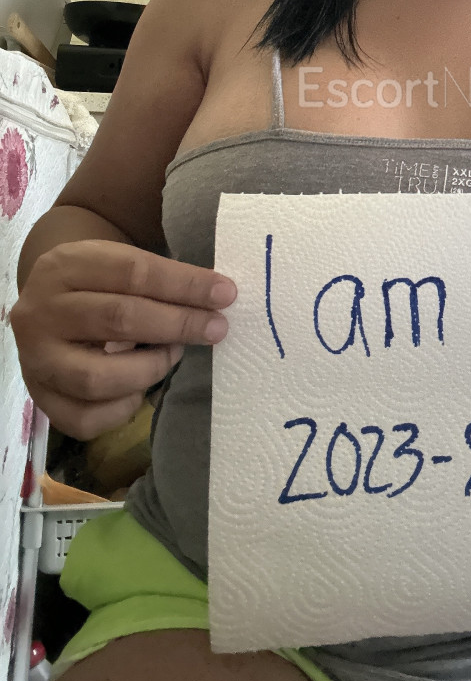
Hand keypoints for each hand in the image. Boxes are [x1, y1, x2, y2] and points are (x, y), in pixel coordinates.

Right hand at [11, 239, 235, 440]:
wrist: (46, 305)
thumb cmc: (98, 282)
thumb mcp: (117, 261)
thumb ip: (160, 276)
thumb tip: (218, 297)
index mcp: (63, 267)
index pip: (132, 272)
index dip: (184, 284)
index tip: (225, 293)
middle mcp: (40, 314)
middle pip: (118, 319)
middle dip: (177, 324)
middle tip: (216, 328)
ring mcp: (35, 361)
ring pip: (98, 378)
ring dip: (150, 369)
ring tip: (174, 355)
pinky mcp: (40, 400)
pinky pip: (86, 418)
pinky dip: (123, 408)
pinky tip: (140, 388)